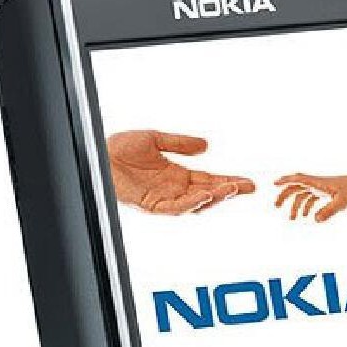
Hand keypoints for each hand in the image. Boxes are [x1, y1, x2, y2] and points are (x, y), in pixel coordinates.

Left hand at [106, 130, 255, 214]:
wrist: (98, 156)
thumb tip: (206, 145)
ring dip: (214, 197)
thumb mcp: (155, 139)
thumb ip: (181, 143)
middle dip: (229, 192)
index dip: (229, 181)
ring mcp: (164, 199)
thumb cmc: (120, 148)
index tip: (248, 182)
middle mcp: (174, 190)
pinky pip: (176, 208)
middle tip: (248, 188)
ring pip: (196, 204)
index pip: (209, 181)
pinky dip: (191, 203)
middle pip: (208, 194)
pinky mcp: (152, 205)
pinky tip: (204, 195)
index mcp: (177, 176)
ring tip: (230, 189)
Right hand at [273, 167, 346, 221]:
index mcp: (319, 183)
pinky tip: (308, 217)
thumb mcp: (342, 203)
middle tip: (276, 206)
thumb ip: (329, 211)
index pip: (299, 179)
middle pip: (296, 187)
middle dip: (285, 195)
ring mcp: (321, 188)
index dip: (286, 180)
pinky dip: (306, 207)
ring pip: (302, 195)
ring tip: (292, 219)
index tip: (274, 184)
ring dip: (296, 206)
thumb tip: (315, 220)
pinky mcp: (325, 193)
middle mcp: (317, 184)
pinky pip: (311, 199)